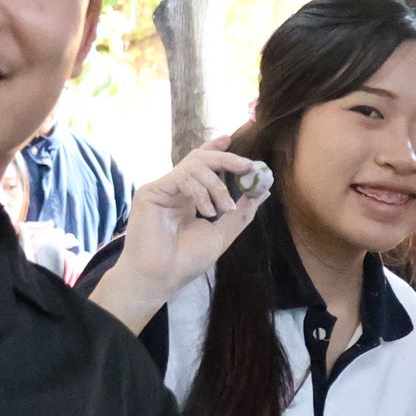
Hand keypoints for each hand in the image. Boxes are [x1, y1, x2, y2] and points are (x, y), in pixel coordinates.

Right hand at [90, 145, 271, 328]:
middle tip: (247, 166)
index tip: (232, 139)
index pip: (203, 165)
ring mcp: (163, 189)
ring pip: (195, 165)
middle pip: (201, 158)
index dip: (217, 150)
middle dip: (228, 159)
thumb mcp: (222, 233)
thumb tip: (263, 192)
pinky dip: (201, 192)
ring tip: (225, 208)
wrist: (163, 276)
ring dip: (218, 185)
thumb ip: (241, 212)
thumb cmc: (187, 260)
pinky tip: (207, 211)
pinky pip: (182, 177)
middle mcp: (176, 189)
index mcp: (191, 197)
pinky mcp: (152, 191)